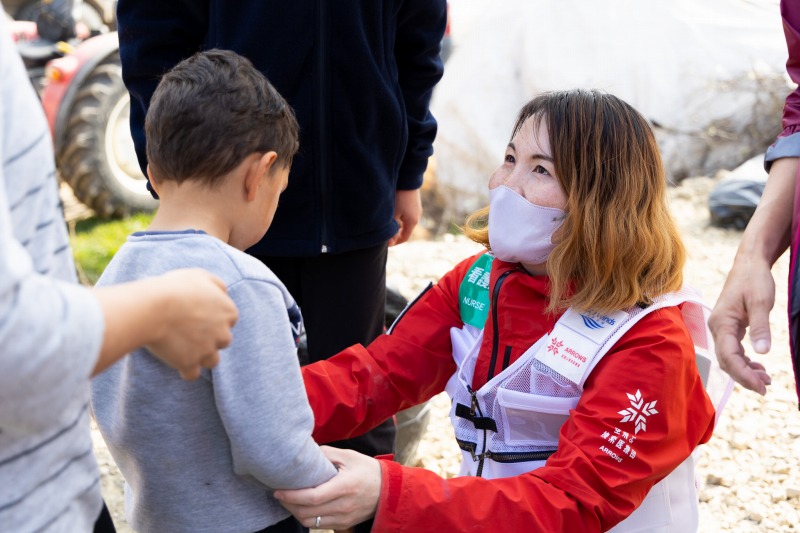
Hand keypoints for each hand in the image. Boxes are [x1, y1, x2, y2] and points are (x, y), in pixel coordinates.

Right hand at [147, 269, 237, 379]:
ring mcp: (207, 351)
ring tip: (183, 347)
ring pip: (211, 360)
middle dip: (208, 337)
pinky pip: (192, 374)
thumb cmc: (174, 288)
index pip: (228, 319)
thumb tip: (223, 293)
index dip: (212, 317)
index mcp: (229, 312)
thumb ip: (216, 285)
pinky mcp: (190, 363)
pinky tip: (176, 360)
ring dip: (200, 356)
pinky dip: (185, 369)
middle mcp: (223, 333)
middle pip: (222, 340)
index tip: (195, 314)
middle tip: (187, 329)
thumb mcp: (199, 276)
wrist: (152, 308)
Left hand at [274, 446, 381, 529]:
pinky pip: (319, 526)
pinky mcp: (343, 525)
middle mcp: (344, 506)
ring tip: (288, 500)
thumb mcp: (349, 456)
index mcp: (345, 487)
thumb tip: (306, 452)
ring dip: (296, 513)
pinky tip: (302, 506)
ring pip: (311, 523)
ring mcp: (344, 518)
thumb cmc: (367, 470)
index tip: (278, 490)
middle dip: (289, 504)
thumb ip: (326, 454)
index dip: (292, 496)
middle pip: (308, 513)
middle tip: (278, 493)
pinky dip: (307, 517)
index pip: (313, 497)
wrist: (389, 490)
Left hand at [388, 189, 421, 245]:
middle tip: (386, 234)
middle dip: (396, 234)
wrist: (408, 179)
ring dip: (398, 225)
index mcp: (412, 222)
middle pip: (406, 230)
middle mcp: (417, 216)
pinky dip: (400, 217)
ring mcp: (417, 209)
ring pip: (406, 222)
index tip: (386, 243)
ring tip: (388, 223)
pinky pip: (407, 214)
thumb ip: (392, 229)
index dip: (395, 242)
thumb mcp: (393, 215)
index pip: (404, 238)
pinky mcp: (415, 202)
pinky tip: (392, 212)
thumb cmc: (399, 197)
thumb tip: (390, 243)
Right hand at [708, 255, 773, 394]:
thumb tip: (762, 353)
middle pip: (726, 361)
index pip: (729, 356)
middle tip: (766, 388)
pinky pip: (732, 350)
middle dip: (744, 377)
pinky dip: (744, 361)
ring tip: (766, 380)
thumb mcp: (761, 302)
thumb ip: (760, 328)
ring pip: (729, 357)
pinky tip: (758, 367)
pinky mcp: (728, 327)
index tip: (761, 387)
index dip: (743, 374)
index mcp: (721, 323)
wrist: (749, 264)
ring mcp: (721, 328)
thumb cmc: (754, 280)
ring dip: (745, 371)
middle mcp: (717, 328)